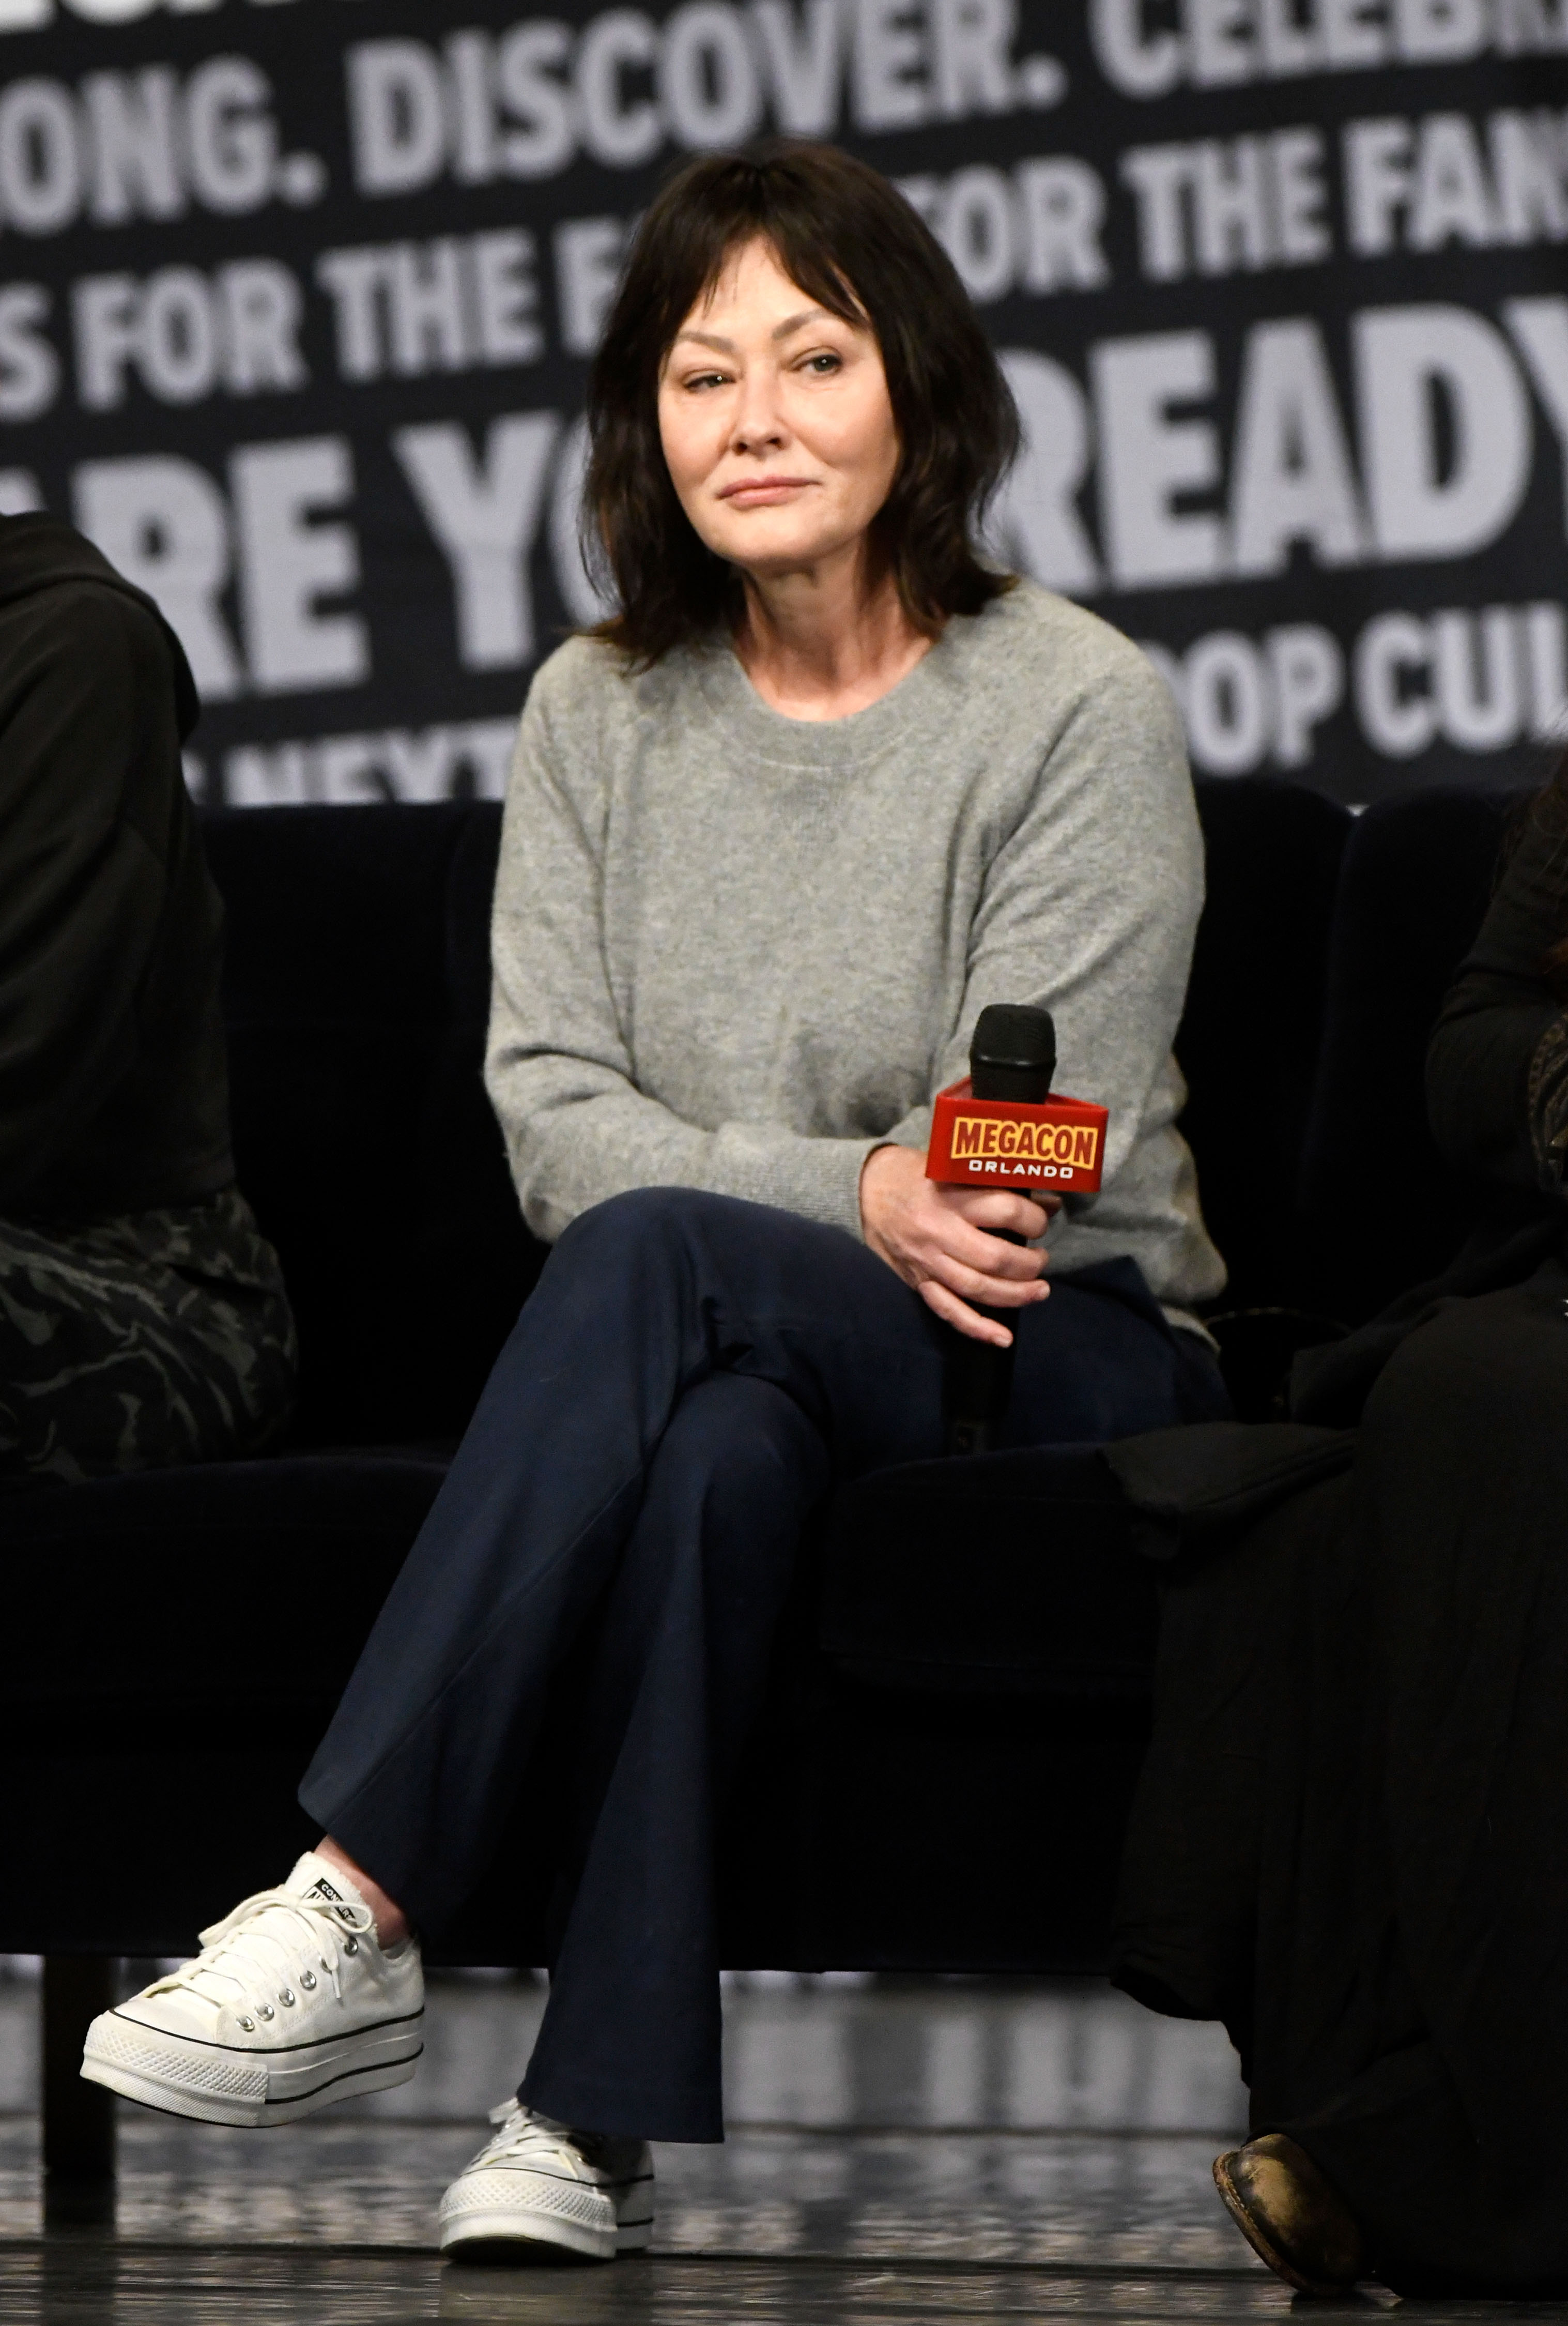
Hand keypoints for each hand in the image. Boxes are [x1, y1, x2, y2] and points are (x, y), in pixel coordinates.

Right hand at [859, 1143, 1058, 1346]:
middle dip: (1030, 1264)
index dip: (1033, 1219)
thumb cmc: (912, 1173)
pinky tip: (1002, 1337)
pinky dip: (976, 1328)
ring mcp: (927, 1261)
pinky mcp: (917, 1281)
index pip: (1005, 1211)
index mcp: (949, 1196)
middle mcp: (938, 1232)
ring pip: (977, 1288)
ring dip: (1016, 1295)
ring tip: (1039, 1291)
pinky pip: (948, 1310)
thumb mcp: (952, 1165)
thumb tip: (1049, 1201)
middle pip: (995, 1257)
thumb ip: (998, 1183)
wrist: (863, 1191)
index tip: (1041, 1221)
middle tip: (1042, 1259)